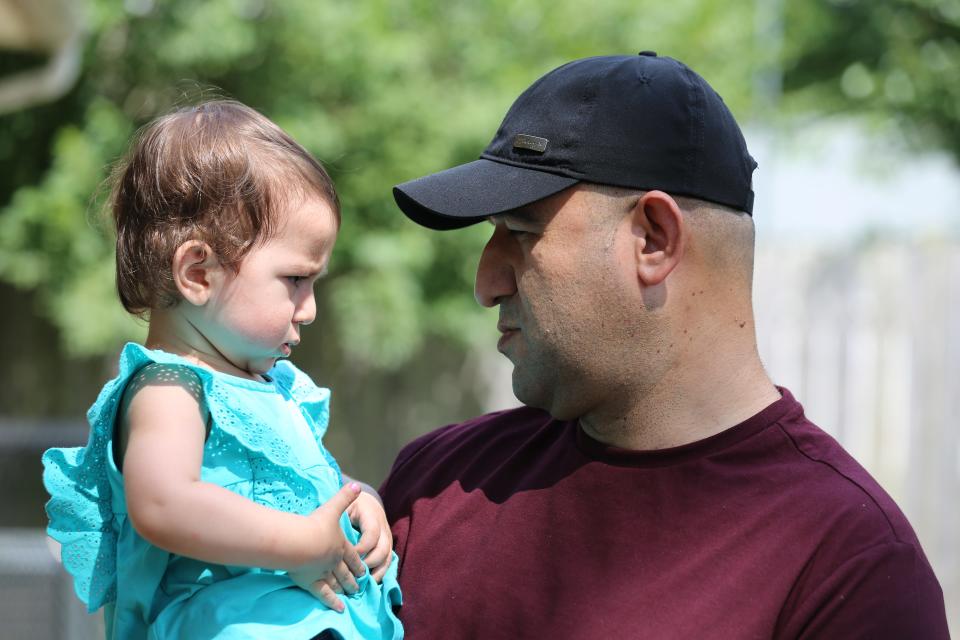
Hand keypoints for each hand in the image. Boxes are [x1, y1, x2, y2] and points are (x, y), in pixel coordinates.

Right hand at [289, 483, 365, 611]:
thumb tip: (356, 484)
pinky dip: (332, 601)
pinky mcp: (311, 582)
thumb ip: (345, 496)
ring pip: (338, 583)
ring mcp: (324, 572)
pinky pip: (324, 594)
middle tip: (361, 584)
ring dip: (346, 588)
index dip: (359, 561)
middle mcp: (336, 561)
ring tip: (351, 593)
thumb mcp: (332, 508)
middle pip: (348, 571)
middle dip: (355, 578)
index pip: (354, 555)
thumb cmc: (315, 525)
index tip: (365, 568)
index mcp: (341, 545)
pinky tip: (339, 608)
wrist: (300, 542)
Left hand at [348, 490, 393, 582]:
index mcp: (373, 517)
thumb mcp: (346, 506)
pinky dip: (380, 574)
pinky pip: (388, 562)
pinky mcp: (387, 547)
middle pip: (382, 550)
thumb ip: (343, 519)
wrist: (367, 502)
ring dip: (377, 573)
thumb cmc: (351, 506)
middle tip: (354, 575)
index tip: (346, 557)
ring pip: (387, 558)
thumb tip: (337, 536)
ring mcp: (387, 539)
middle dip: (369, 563)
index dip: (361, 548)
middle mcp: (384, 529)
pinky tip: (370, 584)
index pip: (371, 535)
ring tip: (364, 584)